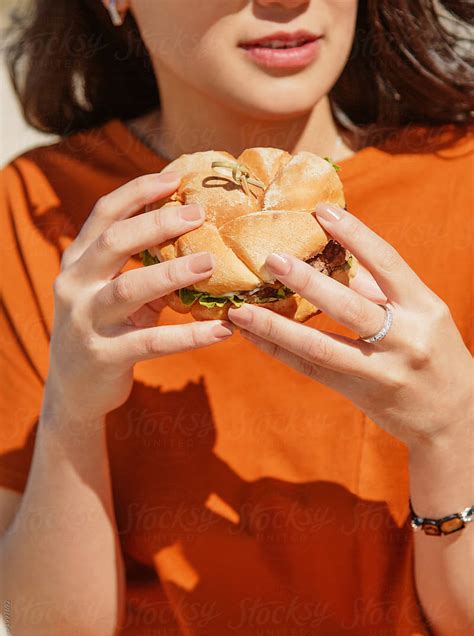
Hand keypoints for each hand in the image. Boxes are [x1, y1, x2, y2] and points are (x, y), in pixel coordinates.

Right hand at [44, 172, 233, 421]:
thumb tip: (194, 239)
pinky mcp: (104, 355)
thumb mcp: (113, 293)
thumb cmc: (104, 329)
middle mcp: (75, 285)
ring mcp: (86, 321)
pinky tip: (221, 330)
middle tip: (198, 214)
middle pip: (115, 242)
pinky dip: (189, 336)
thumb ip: (141, 268)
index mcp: (78, 262)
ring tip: (209, 263)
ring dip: (172, 273)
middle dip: (157, 224)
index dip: (138, 192)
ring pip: (129, 289)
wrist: (73, 388)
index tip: (175, 178)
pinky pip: (151, 342)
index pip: (104, 214)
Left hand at [228, 203, 472, 447]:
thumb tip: (340, 262)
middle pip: (350, 307)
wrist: (456, 417)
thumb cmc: (436, 355)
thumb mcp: (423, 316)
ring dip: (277, 326)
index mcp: (424, 308)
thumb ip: (382, 291)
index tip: (322, 211)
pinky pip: (312, 369)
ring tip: (241, 310)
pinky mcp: (360, 393)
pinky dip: (280, 351)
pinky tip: (252, 337)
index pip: (388, 263)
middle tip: (271, 259)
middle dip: (308, 282)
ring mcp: (381, 371)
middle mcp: (405, 338)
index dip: (355, 234)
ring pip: (321, 346)